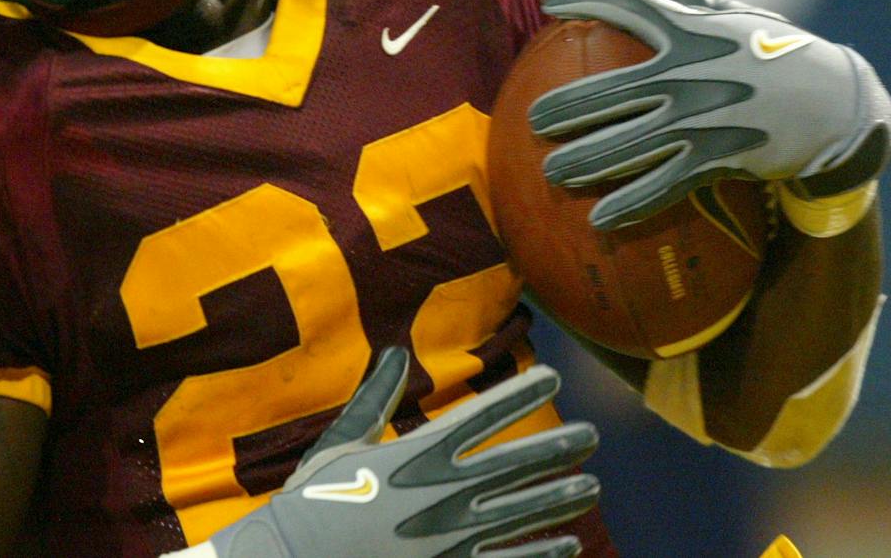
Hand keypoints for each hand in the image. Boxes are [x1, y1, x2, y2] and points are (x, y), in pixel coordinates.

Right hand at [192, 348, 598, 557]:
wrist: (298, 557)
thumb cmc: (316, 499)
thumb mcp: (343, 441)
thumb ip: (376, 398)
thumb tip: (397, 353)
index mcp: (419, 454)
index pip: (484, 415)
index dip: (522, 394)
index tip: (554, 377)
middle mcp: (444, 493)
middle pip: (516, 465)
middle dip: (558, 449)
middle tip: (593, 436)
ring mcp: (452, 536)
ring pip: (522, 514)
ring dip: (560, 499)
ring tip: (592, 487)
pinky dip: (540, 553)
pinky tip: (568, 545)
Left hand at [528, 0, 890, 229]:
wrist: (833, 101)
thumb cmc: (770, 51)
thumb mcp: (730, 15)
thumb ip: (680, 2)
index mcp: (691, 31)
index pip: (629, 8)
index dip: (587, 0)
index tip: (550, 5)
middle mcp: (689, 74)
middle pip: (609, 93)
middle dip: (565, 108)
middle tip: (533, 121)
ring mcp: (701, 119)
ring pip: (628, 145)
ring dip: (584, 162)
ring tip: (551, 173)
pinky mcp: (717, 158)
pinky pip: (664, 186)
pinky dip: (631, 204)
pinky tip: (600, 219)